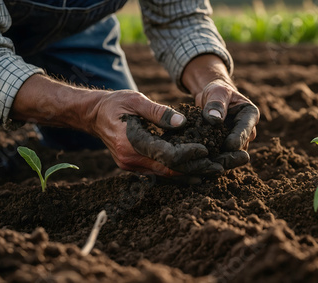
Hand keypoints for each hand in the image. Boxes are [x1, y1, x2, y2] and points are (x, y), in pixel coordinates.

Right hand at [10, 75, 222, 176]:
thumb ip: (158, 112)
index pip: (166, 156)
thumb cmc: (115, 104)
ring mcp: (133, 167)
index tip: (207, 149)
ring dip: (193, 172)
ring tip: (218, 169)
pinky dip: (181, 170)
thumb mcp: (135, 100)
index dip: (188, 155)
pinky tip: (200, 169)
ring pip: (168, 175)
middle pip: (171, 171)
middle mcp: (132, 161)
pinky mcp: (136, 167)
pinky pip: (162, 172)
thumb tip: (183, 122)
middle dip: (198, 168)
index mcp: (132, 144)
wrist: (94, 116)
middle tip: (223, 165)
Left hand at [194, 79, 259, 168]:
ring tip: (206, 164)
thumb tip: (214, 119)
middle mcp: (248, 131)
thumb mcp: (217, 92)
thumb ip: (216, 104)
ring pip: (231, 155)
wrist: (212, 98)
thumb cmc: (217, 92)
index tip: (228, 146)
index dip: (237, 139)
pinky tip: (200, 164)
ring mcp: (238, 141)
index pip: (245, 130)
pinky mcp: (226, 148)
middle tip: (216, 161)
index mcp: (250, 115)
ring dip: (219, 160)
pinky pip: (221, 156)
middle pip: (240, 147)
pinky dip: (211, 159)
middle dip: (229, 154)